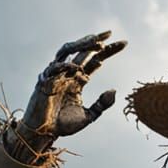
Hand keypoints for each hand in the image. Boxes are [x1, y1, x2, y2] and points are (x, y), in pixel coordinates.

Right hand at [14, 31, 127, 153]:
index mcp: (78, 80)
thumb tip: (114, 90)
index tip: (124, 43)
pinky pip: (54, 70)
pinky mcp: (44, 82)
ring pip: (67, 53)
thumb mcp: (89, 116)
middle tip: (110, 33)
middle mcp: (67, 74)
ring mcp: (55, 75)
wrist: (44, 134)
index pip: (94, 61)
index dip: (108, 51)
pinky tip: (77, 68)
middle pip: (82, 52)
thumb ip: (102, 104)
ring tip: (96, 41)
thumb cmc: (62, 125)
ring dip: (81, 45)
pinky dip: (65, 68)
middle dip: (95, 41)